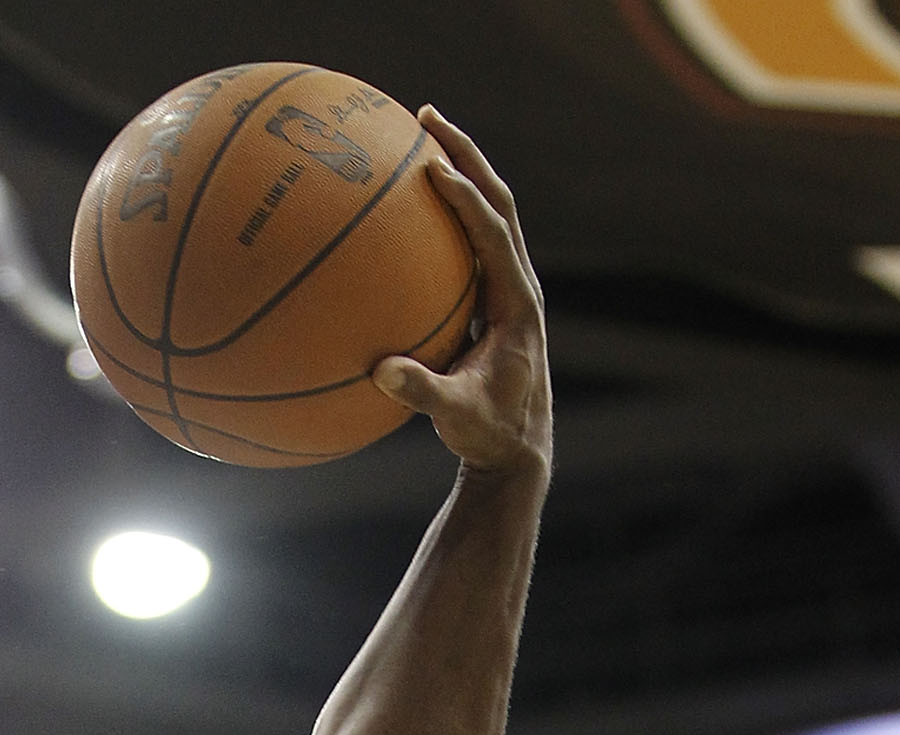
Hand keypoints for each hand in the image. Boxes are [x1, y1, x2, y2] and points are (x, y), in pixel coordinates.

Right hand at [372, 110, 550, 479]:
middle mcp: (519, 286)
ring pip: (489, 213)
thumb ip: (423, 393)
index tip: (432, 167)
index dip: (466, 199)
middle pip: (498, 202)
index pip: (494, 234)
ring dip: (460, 171)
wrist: (517, 451)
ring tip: (421, 136)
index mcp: (518, 305)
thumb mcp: (456, 418)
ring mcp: (509, 288)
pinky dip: (447, 211)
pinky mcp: (494, 296)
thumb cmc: (489, 435)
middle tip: (427, 118)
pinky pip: (470, 240)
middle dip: (465, 156)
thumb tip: (380, 372)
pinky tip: (409, 198)